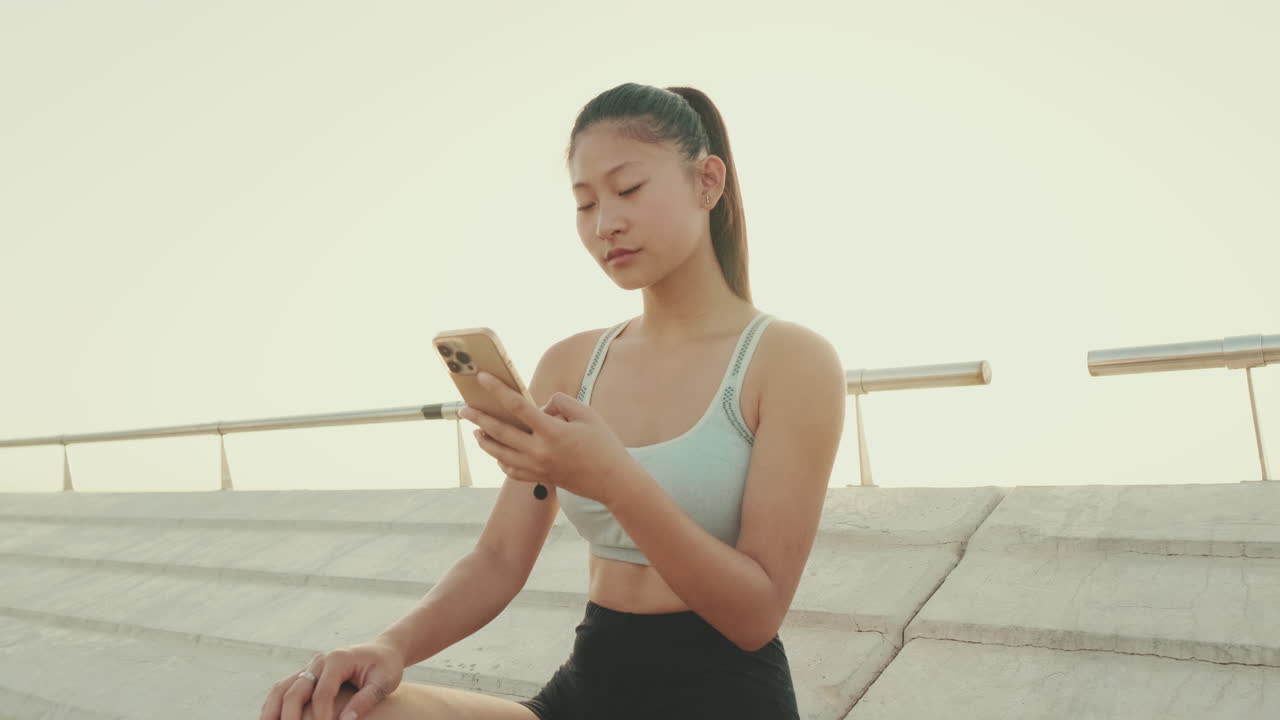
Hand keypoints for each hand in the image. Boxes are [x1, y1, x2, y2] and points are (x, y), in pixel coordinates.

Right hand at [259, 641, 402, 719]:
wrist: (383, 650)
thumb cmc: (386, 666)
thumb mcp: (385, 681)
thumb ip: (366, 699)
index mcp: (338, 659)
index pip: (322, 692)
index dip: (321, 716)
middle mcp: (319, 661)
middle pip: (295, 690)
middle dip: (290, 717)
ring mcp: (310, 667)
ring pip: (282, 688)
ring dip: (272, 711)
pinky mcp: (306, 674)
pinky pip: (283, 689)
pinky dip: (274, 705)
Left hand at [458, 371, 641, 506]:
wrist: (612, 481)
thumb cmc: (604, 444)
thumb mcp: (587, 414)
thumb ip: (561, 403)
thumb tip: (542, 407)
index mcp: (552, 432)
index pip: (517, 406)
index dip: (497, 390)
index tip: (482, 378)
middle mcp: (539, 451)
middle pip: (500, 432)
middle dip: (479, 418)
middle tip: (464, 409)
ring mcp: (537, 468)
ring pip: (500, 454)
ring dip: (484, 441)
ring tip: (476, 430)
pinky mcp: (540, 479)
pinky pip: (511, 471)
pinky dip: (500, 461)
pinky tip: (498, 453)